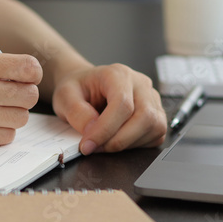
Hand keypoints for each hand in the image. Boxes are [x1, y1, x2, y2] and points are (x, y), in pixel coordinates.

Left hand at [51, 64, 166, 153]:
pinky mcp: (157, 114)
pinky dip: (137, 144)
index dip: (105, 129)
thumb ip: (76, 112)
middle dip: (119, 140)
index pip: (122, 104)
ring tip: (105, 143)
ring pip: (154, 128)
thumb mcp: (65, 96)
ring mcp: (152, 99)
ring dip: (128, 144)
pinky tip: (118, 139)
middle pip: (145, 117)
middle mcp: (140, 84)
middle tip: (96, 147)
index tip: (88, 144)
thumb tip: (92, 130)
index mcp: (118, 74)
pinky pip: (156, 135)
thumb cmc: (79, 89)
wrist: (87, 87)